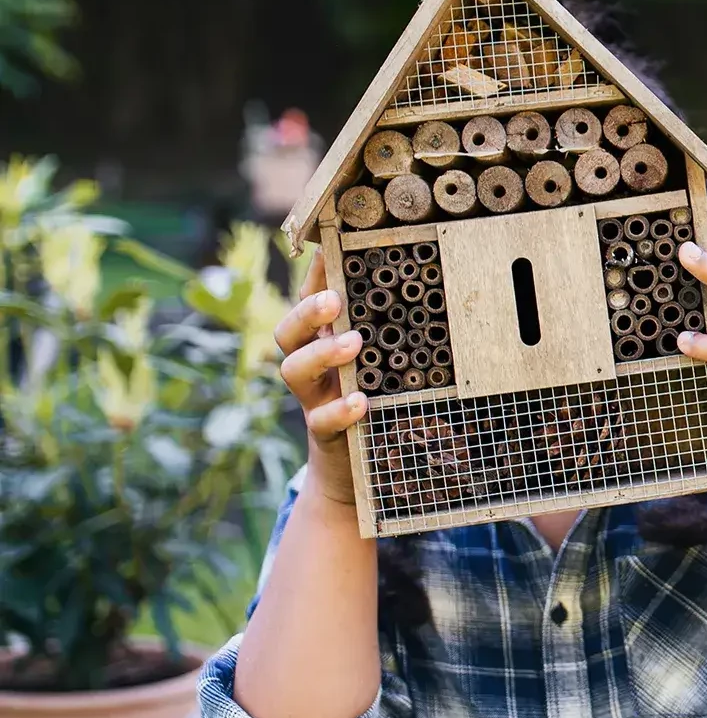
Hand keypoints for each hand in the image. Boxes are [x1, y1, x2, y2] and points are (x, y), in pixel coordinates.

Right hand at [274, 252, 368, 507]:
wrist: (354, 468)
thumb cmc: (371, 399)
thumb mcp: (378, 361)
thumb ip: (383, 330)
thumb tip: (408, 283)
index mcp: (320, 341)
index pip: (306, 301)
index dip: (313, 277)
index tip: (327, 250)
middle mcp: (310, 366)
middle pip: (287, 332)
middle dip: (307, 312)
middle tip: (334, 300)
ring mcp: (313, 398)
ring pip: (293, 369)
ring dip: (321, 353)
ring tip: (353, 344)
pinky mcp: (324, 433)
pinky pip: (321, 420)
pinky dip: (339, 409)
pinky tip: (359, 401)